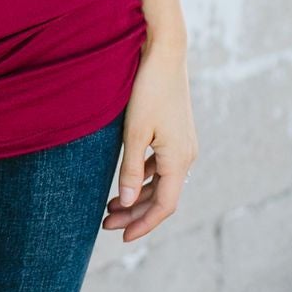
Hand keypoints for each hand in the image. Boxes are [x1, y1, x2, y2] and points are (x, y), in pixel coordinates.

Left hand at [103, 39, 196, 242]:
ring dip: (138, 196)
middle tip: (105, 223)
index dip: (143, 224)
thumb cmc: (147, 91)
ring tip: (110, 206)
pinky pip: (162, 167)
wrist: (165, 55)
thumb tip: (125, 201)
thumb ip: (130, 169)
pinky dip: (144, 178)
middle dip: (134, 213)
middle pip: (162, 197)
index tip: (122, 237)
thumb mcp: (133, 132)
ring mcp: (184, 145)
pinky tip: (125, 181)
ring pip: (162, 183)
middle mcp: (186, 156)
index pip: (164, 206)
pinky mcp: (177, 135)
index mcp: (179, 159)